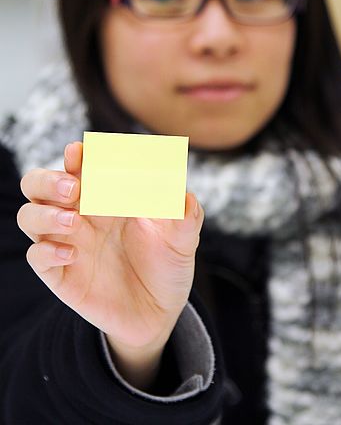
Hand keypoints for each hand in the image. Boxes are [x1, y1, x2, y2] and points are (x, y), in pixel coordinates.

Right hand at [18, 142, 202, 383]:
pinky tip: (71, 254)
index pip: (80, 167)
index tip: (80, 152)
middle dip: (48, 179)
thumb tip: (182, 193)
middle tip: (73, 188)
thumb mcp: (183, 239)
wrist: (159, 314)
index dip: (76, 156)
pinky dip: (46, 251)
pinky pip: (36, 256)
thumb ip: (185, 214)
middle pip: (40, 185)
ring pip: (30, 215)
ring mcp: (68, 243)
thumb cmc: (167, 265)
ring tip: (74, 222)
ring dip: (45, 213)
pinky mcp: (61, 274)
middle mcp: (82, 215)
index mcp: (107, 196)